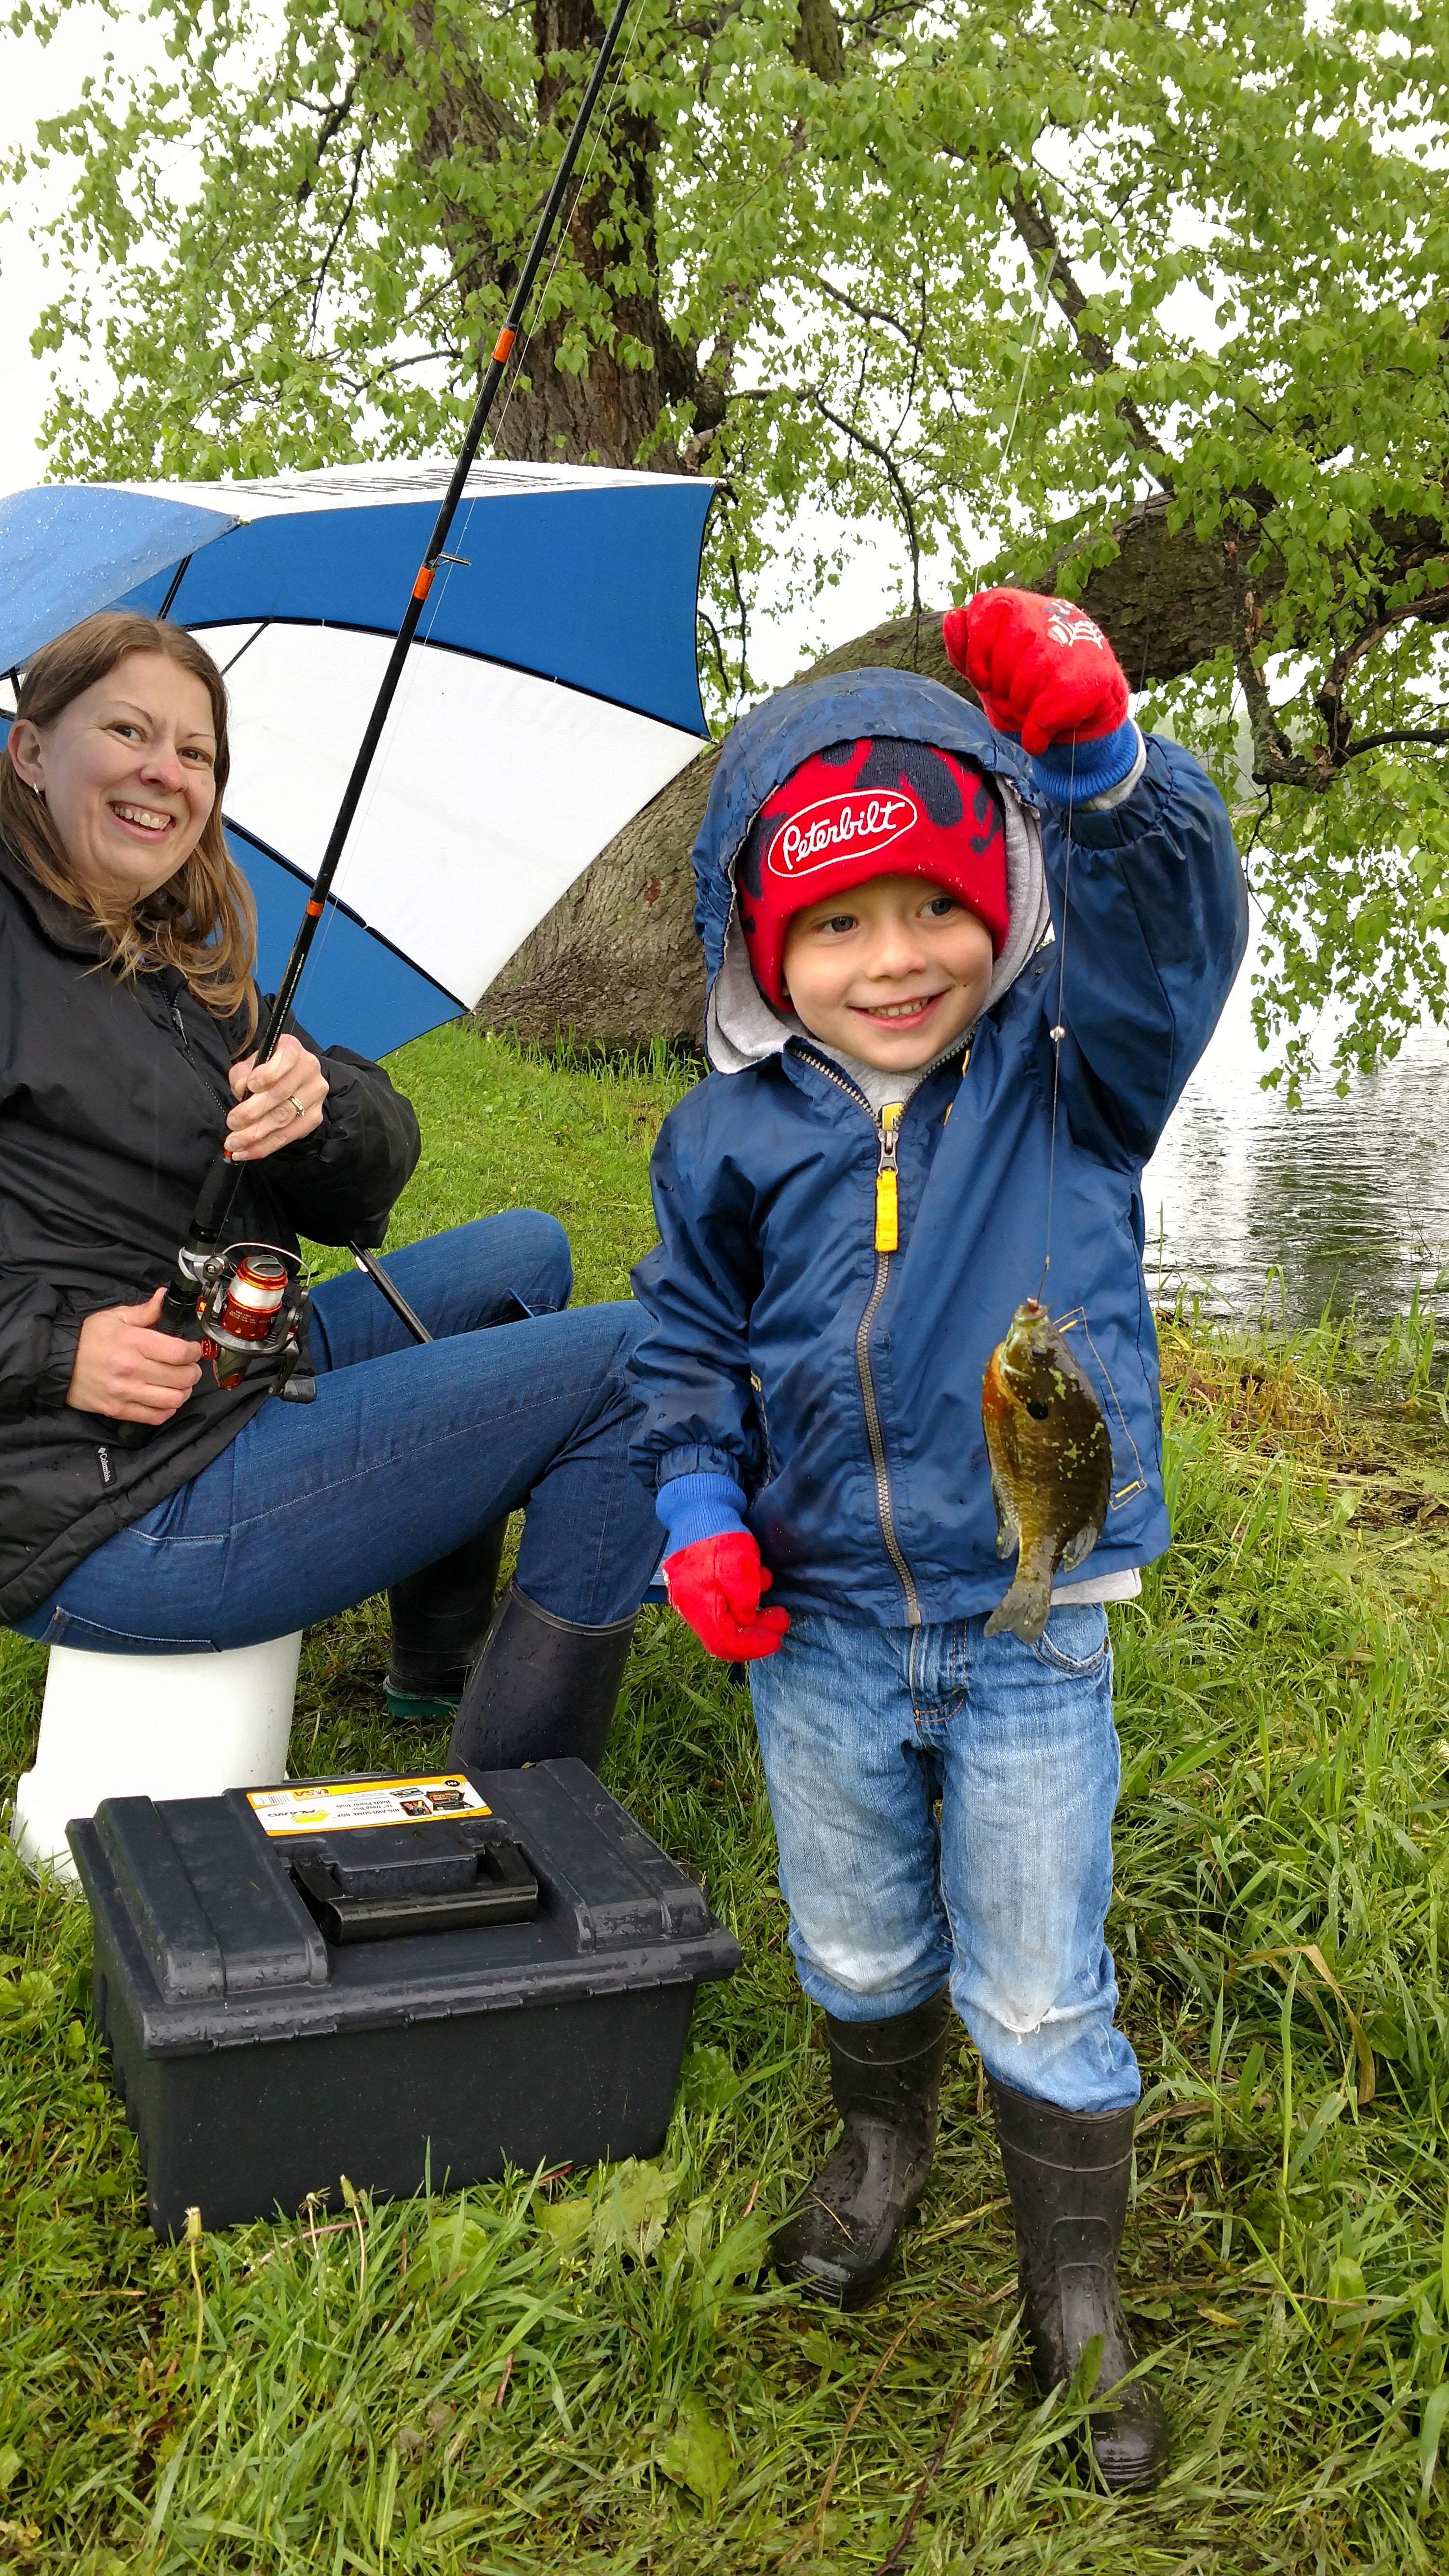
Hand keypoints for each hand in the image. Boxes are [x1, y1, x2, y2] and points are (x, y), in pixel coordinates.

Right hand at [67, 1286, 201, 1424]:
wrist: (56, 1364)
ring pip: (173, 1400)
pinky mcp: (118, 1410)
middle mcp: (130, 1369)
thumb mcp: (114, 1317)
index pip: (178, 1352)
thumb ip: (145, 1311)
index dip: (194, 1351)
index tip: (193, 1349)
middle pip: (181, 1378)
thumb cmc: (87, 1339)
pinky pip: (156, 1417)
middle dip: (193, 1372)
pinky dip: (168, 1409)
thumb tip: (165, 1297)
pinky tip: (166, 1398)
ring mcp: (124, 1393)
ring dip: (184, 1392)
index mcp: (132, 1343)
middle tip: (190, 1367)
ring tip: (180, 1384)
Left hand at [226, 1032, 327, 1161]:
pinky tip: (246, 1152)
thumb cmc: (263, 1070)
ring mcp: (315, 1095)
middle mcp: (310, 1069)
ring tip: (234, 1143)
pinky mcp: (315, 1118)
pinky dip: (265, 1146)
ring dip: (255, 1134)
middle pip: (282, 1094)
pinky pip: (289, 1136)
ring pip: (284, 1118)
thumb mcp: (249, 1066)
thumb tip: (242, 1091)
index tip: (250, 1086)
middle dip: (253, 1112)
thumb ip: (242, 1075)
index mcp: (293, 1049)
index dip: (268, 1073)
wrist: (288, 1080)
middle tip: (232, 1123)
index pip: (287, 1059)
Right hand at [663, 1530, 789, 1659]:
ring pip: (723, 1622)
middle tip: (780, 1623)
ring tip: (773, 1607)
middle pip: (722, 1637)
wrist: (700, 1509)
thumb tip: (745, 1620)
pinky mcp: (697, 1585)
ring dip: (752, 1618)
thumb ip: (744, 1602)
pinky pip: (720, 1605)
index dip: (754, 1647)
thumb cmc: (721, 1537)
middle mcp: (689, 1605)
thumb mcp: (741, 1570)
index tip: (777, 1639)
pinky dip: (742, 1602)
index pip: (725, 1641)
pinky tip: (759, 1583)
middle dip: (755, 1636)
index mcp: (698, 1604)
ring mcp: (691, 1596)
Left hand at [942, 588, 1129, 754]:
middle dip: (1002, 690)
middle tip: (1016, 697)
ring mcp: (1076, 643)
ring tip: (1033, 706)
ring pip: (1025, 688)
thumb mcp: (989, 670)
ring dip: (1020, 710)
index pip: (986, 610)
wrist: (1083, 710)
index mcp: (1021, 607)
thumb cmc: (1028, 686)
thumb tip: (953, 616)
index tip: (985, 678)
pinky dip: (1036, 731)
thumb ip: (965, 650)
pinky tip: (1041, 729)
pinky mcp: (1091, 679)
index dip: (977, 653)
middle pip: (1004, 659)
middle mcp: (1051, 615)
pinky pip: (1044, 714)